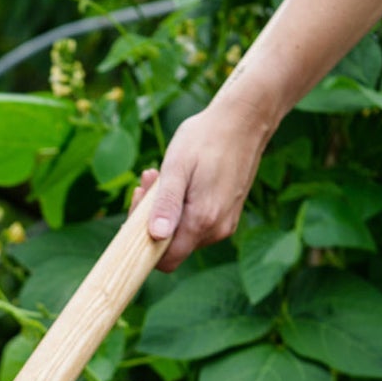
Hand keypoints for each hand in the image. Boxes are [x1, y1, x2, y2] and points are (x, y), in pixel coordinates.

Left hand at [132, 103, 269, 272]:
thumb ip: (166, 204)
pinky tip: (179, 181)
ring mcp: (224, 224)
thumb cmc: (206, 138)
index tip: (136, 209)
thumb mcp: (177, 167)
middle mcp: (216, 230)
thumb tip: (156, 236)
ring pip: (184, 233)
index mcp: (202, 221)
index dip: (144, 245)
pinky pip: (197, 223)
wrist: (245, 120)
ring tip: (160, 175)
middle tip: (146, 182)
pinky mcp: (228, 215)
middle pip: (173, 246)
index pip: (166, 260)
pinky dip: (183, 207)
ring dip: (166, 210)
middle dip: (151, 220)